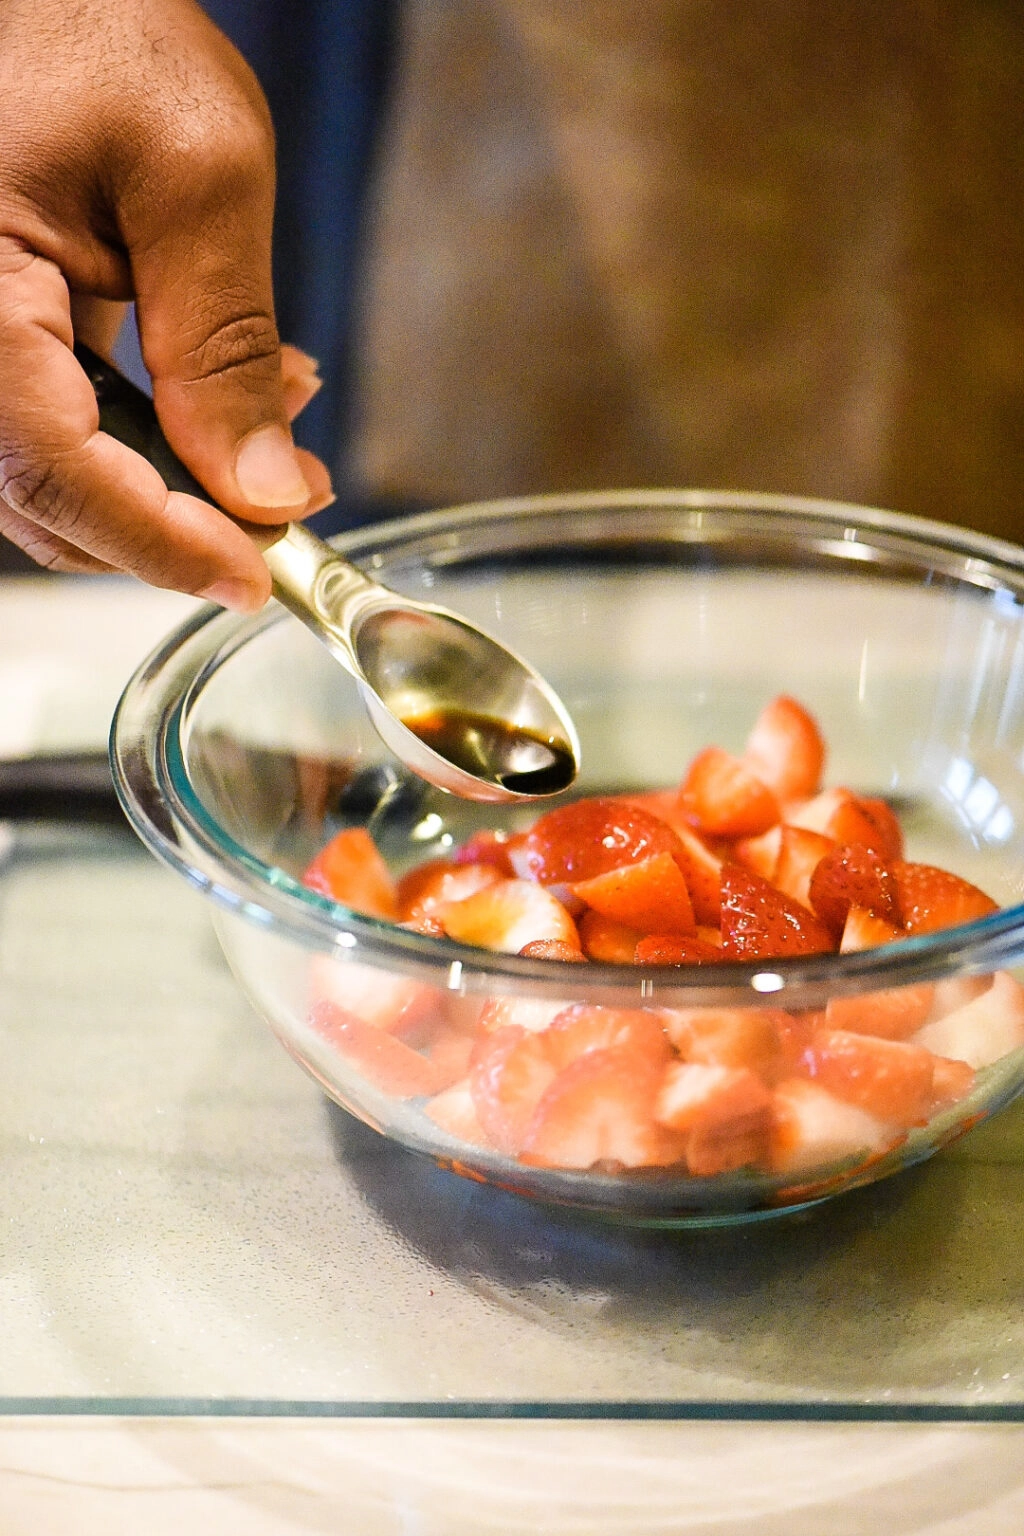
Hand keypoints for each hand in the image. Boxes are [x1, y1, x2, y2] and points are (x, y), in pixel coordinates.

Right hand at [0, 0, 332, 609]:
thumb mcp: (199, 177)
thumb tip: (259, 488)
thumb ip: (227, 345)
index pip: (55, 471)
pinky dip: (152, 444)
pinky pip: (66, 427)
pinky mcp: (6, 340)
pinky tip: (228, 411)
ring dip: (174, 491)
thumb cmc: (104, 35)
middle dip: (179, 526)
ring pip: (60, 479)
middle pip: (51, 500)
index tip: (253, 577)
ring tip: (277, 450)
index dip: (160, 544)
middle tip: (288, 510)